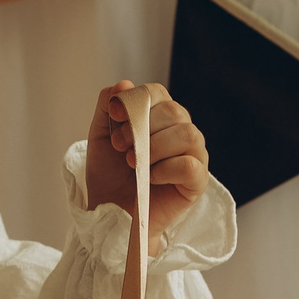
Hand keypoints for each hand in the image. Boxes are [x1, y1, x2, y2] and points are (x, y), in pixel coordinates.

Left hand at [84, 80, 211, 243]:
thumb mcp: (101, 136)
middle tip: (121, 147)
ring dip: (155, 147)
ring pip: (187, 134)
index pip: (157, 93)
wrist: (111, 214)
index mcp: (159, 117)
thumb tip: (124, 84)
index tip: (114, 118)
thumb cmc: (110, 175)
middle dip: (142, 127)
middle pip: (174, 111)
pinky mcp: (197, 182)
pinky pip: (191, 165)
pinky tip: (150, 178)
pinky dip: (166, 169)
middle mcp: (180, 131)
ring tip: (134, 164)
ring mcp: (193, 156)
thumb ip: (109, 106)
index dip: (136, 101)